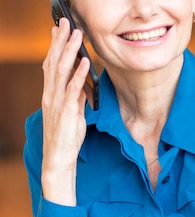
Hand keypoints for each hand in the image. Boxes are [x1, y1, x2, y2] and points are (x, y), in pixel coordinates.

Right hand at [40, 18, 90, 205]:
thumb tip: (85, 85)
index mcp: (51, 94)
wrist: (60, 157)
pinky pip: (73, 89)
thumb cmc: (67, 137)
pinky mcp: (66, 111)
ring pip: (62, 71)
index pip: (51, 64)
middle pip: (54, 62)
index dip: (55, 46)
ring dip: (70, 51)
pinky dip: (79, 74)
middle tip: (66, 23)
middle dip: (61, 41)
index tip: (59, 29)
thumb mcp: (73, 113)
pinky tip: (84, 62)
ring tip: (78, 36)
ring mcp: (57, 102)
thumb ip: (77, 98)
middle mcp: (51, 94)